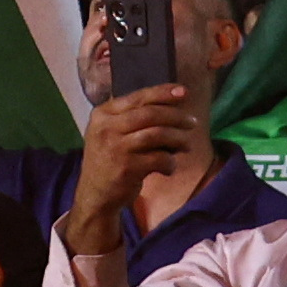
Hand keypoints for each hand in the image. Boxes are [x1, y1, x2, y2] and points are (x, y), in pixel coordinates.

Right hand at [67, 85, 202, 242]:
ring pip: (158, 134)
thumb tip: (171, 104)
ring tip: (186, 145)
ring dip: (178, 139)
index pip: (137, 97)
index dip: (163, 93)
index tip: (184, 92)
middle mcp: (106, 128)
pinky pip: (160, 159)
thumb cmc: (109, 160)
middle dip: (176, 116)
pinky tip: (169, 167)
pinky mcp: (127, 168)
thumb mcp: (109, 133)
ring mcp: (116, 148)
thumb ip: (130, 117)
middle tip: (192, 122)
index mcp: (102, 114)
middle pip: (150, 114)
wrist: (94, 195)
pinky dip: (170, 162)